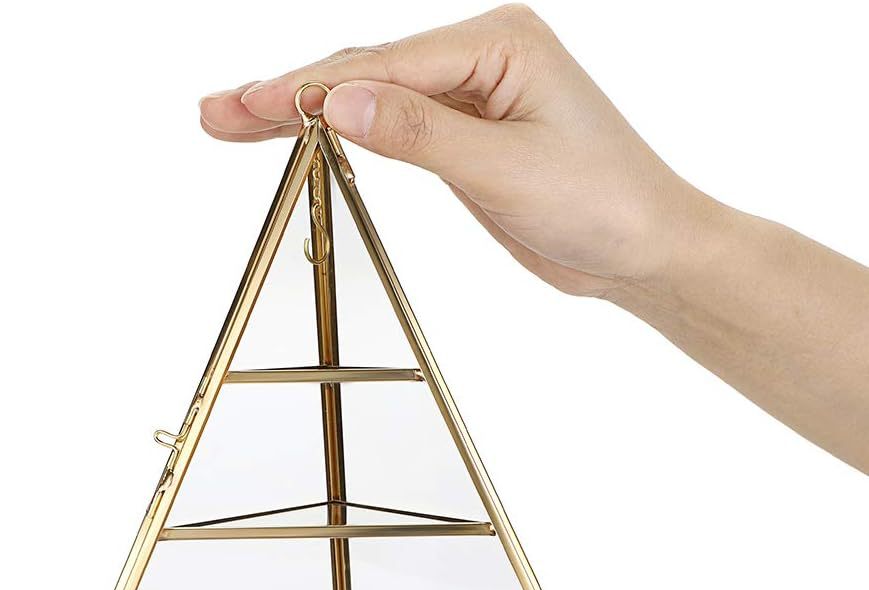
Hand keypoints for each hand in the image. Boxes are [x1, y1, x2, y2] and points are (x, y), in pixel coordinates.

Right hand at [198, 4, 702, 297]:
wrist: (644, 250)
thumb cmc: (606, 200)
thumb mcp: (508, 168)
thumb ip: (421, 135)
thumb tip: (339, 103)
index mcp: (498, 42)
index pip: (384, 64)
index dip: (310, 89)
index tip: (250, 109)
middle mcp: (481, 60)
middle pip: (366, 73)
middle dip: (290, 95)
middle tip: (217, 113)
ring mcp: (471, 100)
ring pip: (373, 102)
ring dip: (307, 115)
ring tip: (239, 123)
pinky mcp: (467, 142)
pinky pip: (394, 132)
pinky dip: (346, 138)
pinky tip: (307, 136)